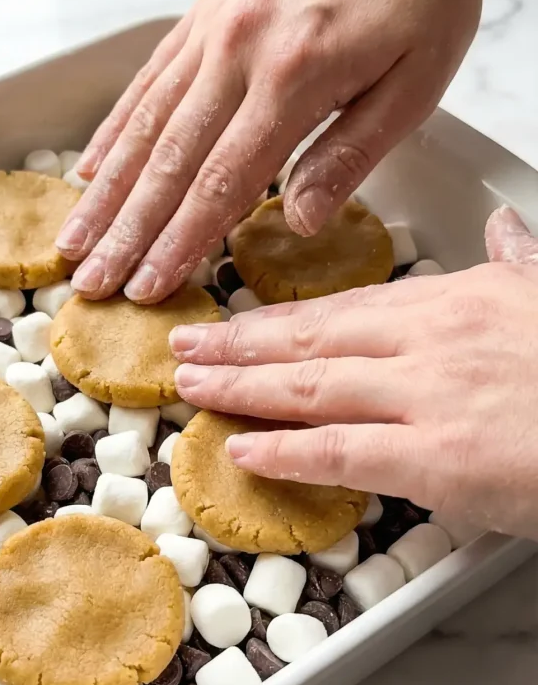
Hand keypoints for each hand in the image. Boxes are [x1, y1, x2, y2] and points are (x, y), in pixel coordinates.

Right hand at [56, 0, 518, 303]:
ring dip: (105, 189)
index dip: (179, 242)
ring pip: (144, 123)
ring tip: (73, 239)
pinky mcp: (206, 11)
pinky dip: (114, 127)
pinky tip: (90, 167)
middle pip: (167, 161)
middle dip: (126, 232)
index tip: (148, 286)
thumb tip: (296, 222)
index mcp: (293, 78)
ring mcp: (214, 27)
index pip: (221, 182)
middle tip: (92, 282)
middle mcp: (238, 51)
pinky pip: (148, 78)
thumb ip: (349, 158)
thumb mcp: (413, 88)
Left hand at [168, 207, 537, 540]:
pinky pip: (340, 450)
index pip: (344, 307)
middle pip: (311, 336)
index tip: (234, 322)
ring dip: (240, 387)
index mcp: (456, 301)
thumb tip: (503, 227)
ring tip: (190, 387)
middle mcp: (430, 340)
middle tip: (180, 346)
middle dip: (238, 344)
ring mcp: (429, 395)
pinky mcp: (437, 457)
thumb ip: (517, 263)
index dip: (280, 317)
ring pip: (310, 385)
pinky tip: (240, 448)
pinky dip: (283, 449)